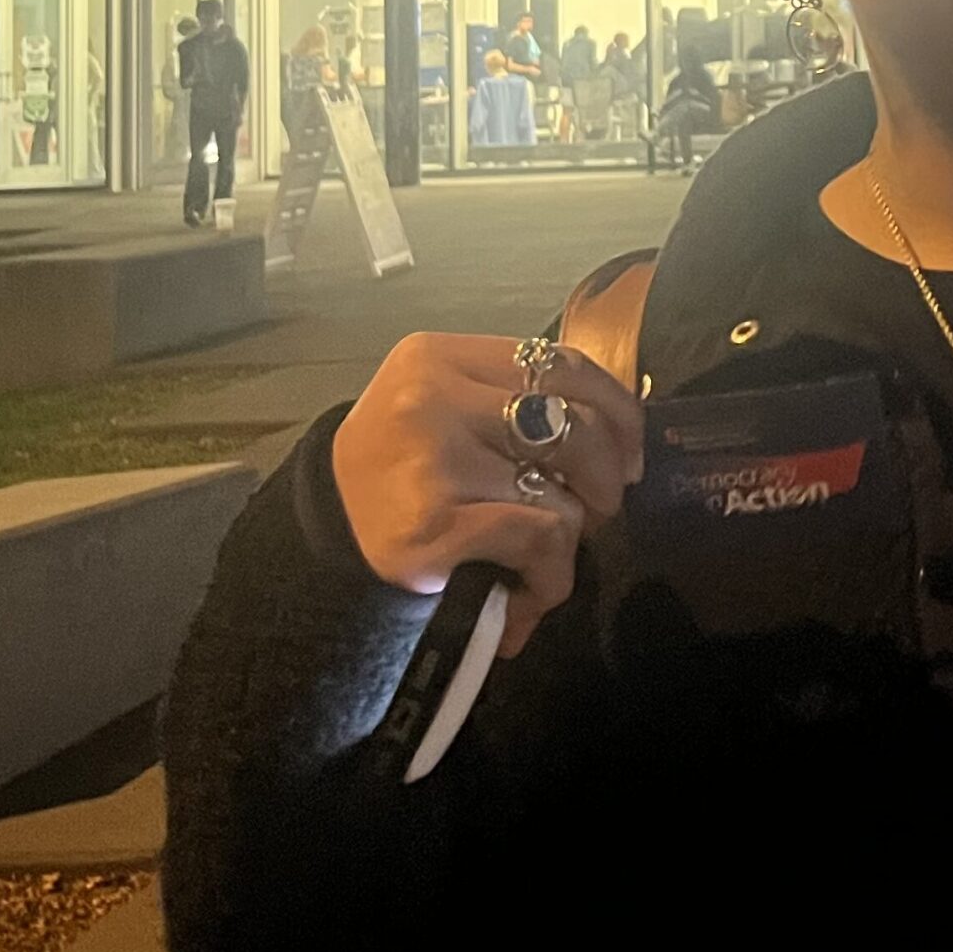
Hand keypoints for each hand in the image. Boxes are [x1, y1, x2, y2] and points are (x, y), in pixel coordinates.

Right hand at [333, 333, 643, 656]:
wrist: (321, 546)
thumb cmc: (403, 476)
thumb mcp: (449, 413)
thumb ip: (523, 405)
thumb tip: (624, 435)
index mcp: (440, 357)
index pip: (563, 365)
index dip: (617, 411)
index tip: (631, 453)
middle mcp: (431, 397)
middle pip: (576, 426)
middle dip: (605, 479)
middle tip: (594, 512)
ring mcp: (431, 460)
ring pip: (564, 494)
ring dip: (571, 539)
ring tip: (545, 561)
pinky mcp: (433, 526)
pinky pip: (540, 541)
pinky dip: (549, 578)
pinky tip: (526, 594)